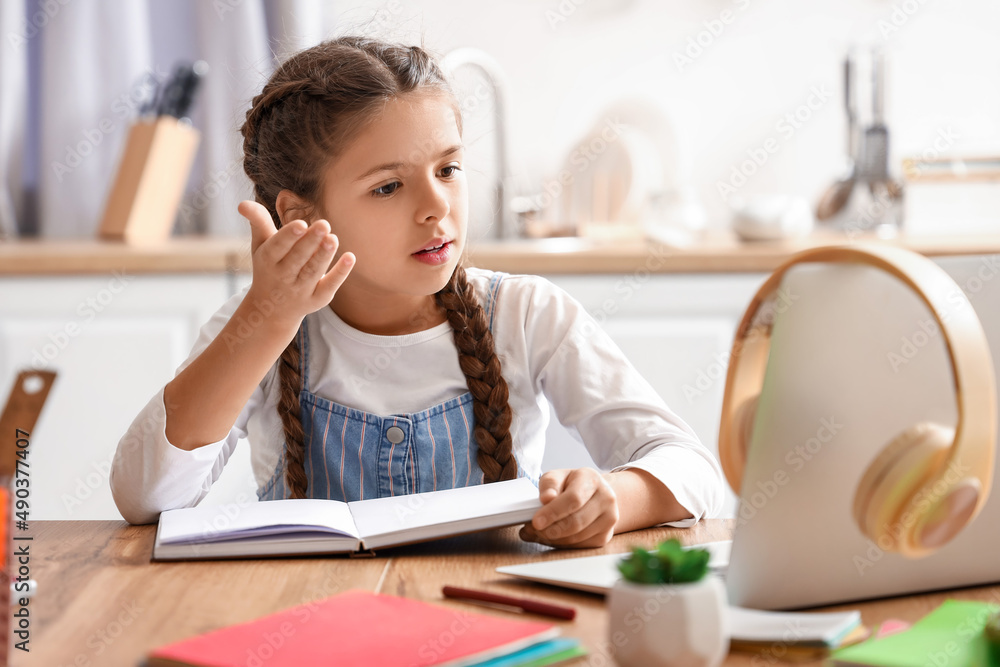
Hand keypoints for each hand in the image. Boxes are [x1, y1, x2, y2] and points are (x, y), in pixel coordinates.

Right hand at [238, 200, 354, 327]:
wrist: (272, 309)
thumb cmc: (269, 267)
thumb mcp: (260, 245)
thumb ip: (258, 222)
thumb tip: (242, 203)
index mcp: (268, 260)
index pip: (277, 247)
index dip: (289, 236)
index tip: (301, 223)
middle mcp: (283, 276)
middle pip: (298, 259)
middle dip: (310, 242)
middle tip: (324, 224)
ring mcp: (300, 290)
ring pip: (313, 272)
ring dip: (324, 256)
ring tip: (333, 239)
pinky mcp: (318, 299)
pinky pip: (329, 286)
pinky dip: (340, 273)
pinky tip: (350, 257)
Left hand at [519, 468, 618, 547]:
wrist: (595, 494)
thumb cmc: (572, 484)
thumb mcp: (558, 476)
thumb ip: (549, 485)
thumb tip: (546, 499)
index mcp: (592, 479)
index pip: (574, 499)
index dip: (553, 512)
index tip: (536, 521)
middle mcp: (606, 499)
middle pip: (576, 522)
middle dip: (550, 530)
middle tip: (532, 530)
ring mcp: (609, 519)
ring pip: (577, 537)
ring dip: (553, 539)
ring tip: (537, 533)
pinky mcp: (605, 536)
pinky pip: (580, 546)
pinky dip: (561, 544)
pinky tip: (551, 537)